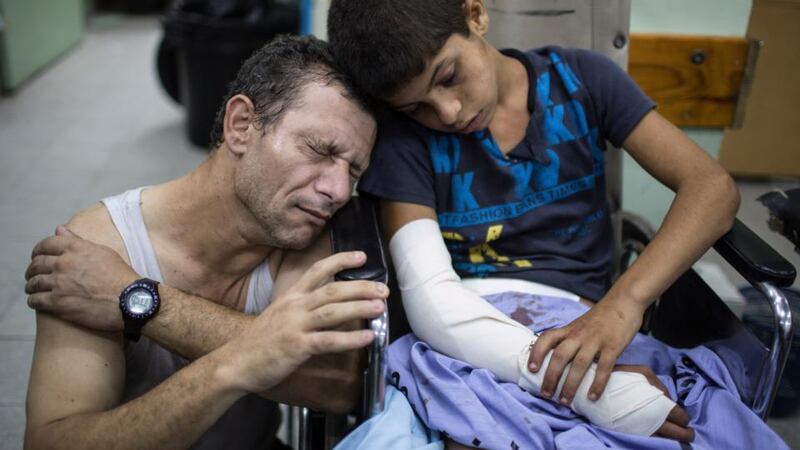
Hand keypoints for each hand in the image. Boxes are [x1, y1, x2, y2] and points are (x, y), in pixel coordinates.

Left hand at [25, 225, 138, 330]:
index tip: (38, 256)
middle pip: (37, 264)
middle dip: (33, 270)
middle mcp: (64, 263)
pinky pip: (35, 300)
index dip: (38, 250)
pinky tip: (37, 301)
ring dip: (31, 286)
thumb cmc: (120, 276)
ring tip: (33, 289)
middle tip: (34, 274)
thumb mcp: (102, 252)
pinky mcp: (57, 303)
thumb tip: (59, 229)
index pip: (46, 244)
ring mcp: (59, 283)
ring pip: (34, 283)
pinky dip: (33, 300)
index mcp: (75, 248)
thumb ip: (78, 241)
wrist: (129, 300)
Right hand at [222, 251, 387, 393]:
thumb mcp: (280, 315)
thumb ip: (304, 308)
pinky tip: (367, 338)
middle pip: (332, 290)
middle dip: (360, 287)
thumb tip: (335, 306)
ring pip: (332, 312)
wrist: (235, 362)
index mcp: (291, 297)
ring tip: (380, 306)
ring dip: (359, 308)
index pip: (317, 270)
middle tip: (384, 288)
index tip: (362, 256)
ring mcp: (295, 326)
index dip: (340, 260)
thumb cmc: (260, 341)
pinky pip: (328, 341)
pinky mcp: (296, 347)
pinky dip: (350, 339)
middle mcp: (294, 307)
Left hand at [528, 297, 643, 404]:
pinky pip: (604, 368)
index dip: (536, 353)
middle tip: (545, 394)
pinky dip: (597, 384)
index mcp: (569, 329)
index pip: (547, 338)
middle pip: (560, 356)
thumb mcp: (578, 324)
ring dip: (570, 385)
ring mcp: (596, 340)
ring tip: (564, 401)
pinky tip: (592, 397)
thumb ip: (568, 338)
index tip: (531, 369)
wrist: (624, 301)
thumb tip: (553, 357)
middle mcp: (579, 334)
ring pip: (579, 365)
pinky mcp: (613, 346)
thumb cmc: (599, 317)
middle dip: (550, 377)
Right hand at [615, 365, 694, 442]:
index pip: (680, 416)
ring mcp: (644, 431)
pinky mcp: (634, 436)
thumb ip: (659, 385)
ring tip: (676, 437)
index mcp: (660, 405)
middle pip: (680, 433)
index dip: (684, 418)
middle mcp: (655, 421)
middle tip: (687, 432)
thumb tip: (668, 399)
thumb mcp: (642, 372)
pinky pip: (653, 443)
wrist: (593, 391)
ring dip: (675, 440)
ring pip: (668, 441)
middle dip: (686, 433)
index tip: (683, 418)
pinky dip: (659, 441)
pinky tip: (659, 437)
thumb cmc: (619, 378)